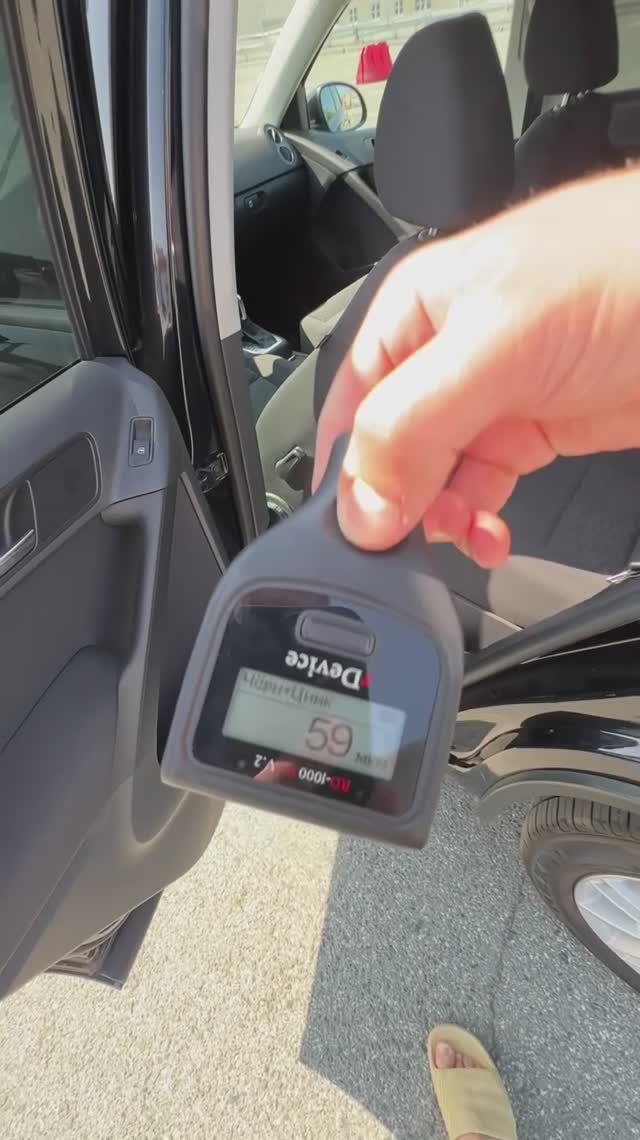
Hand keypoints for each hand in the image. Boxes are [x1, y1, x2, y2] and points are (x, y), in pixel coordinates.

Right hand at [313, 170, 639, 567]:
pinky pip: (484, 485)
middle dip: (396, 503)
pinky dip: (480, 518)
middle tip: (411, 543)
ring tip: (465, 532)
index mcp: (413, 314)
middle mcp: (445, 355)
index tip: (357, 532)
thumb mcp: (497, 344)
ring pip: (436, 476)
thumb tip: (360, 505)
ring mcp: (492, 395)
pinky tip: (489, 533)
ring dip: (441, 517)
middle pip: (388, 450)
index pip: (347, 408)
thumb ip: (414, 426)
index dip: (346, 474)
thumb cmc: (626, 266)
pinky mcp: (536, 427)